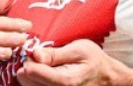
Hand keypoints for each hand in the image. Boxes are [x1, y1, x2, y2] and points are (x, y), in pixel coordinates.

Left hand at [17, 39, 132, 85]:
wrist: (107, 77)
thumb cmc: (94, 60)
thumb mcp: (78, 49)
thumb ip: (55, 53)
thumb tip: (34, 54)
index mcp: (65, 81)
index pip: (33, 73)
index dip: (28, 60)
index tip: (31, 52)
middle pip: (28, 82)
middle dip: (26, 68)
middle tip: (31, 57)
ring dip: (28, 76)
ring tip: (36, 64)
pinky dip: (34, 81)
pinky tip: (39, 73)